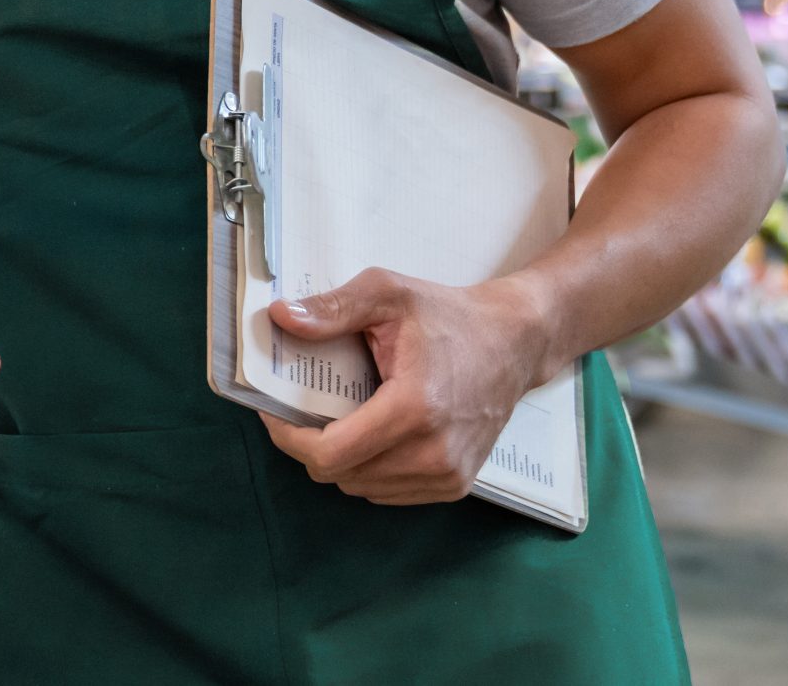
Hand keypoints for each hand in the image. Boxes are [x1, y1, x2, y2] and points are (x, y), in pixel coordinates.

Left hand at [259, 268, 555, 504]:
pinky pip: (389, 492)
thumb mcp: (388, 294)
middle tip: (302, 410)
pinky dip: (368, 470)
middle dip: (309, 445)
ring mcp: (449, 475)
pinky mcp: (456, 485)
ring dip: (340, 459)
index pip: (330, 455)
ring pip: (362, 488)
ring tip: (338, 418)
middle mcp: (435, 453)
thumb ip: (333, 309)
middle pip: (340, 475)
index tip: (273, 411)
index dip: (290, 438)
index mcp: (414, 409)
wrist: (514, 342)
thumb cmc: (449, 316)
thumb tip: (281, 318)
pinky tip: (370, 434)